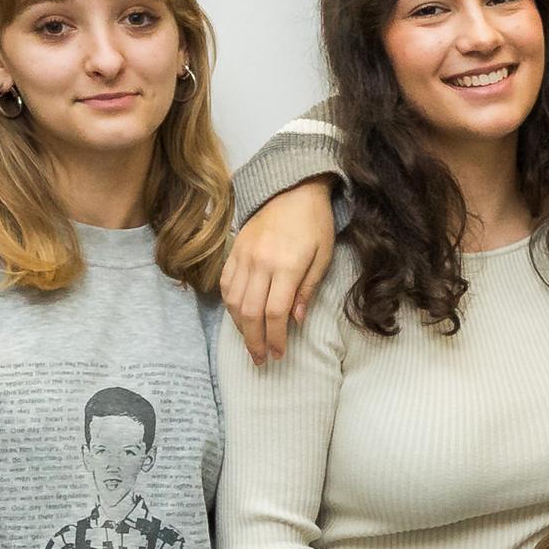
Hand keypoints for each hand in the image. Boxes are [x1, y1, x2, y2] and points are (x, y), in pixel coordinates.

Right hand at [222, 181, 338, 358]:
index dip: (276, 338)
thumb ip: (308, 290)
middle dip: (255, 340)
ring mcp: (244, 255)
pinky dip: (229, 304)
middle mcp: (261, 262)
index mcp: (287, 266)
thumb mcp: (323, 257)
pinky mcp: (234, 249)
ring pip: (233, 301)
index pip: (275, 313)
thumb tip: (295, 321)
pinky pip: (225, 283)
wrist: (293, 188)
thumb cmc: (315, 223)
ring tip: (250, 341)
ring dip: (239, 326)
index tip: (279, 355)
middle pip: (250, 312)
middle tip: (261, 359)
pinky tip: (238, 316)